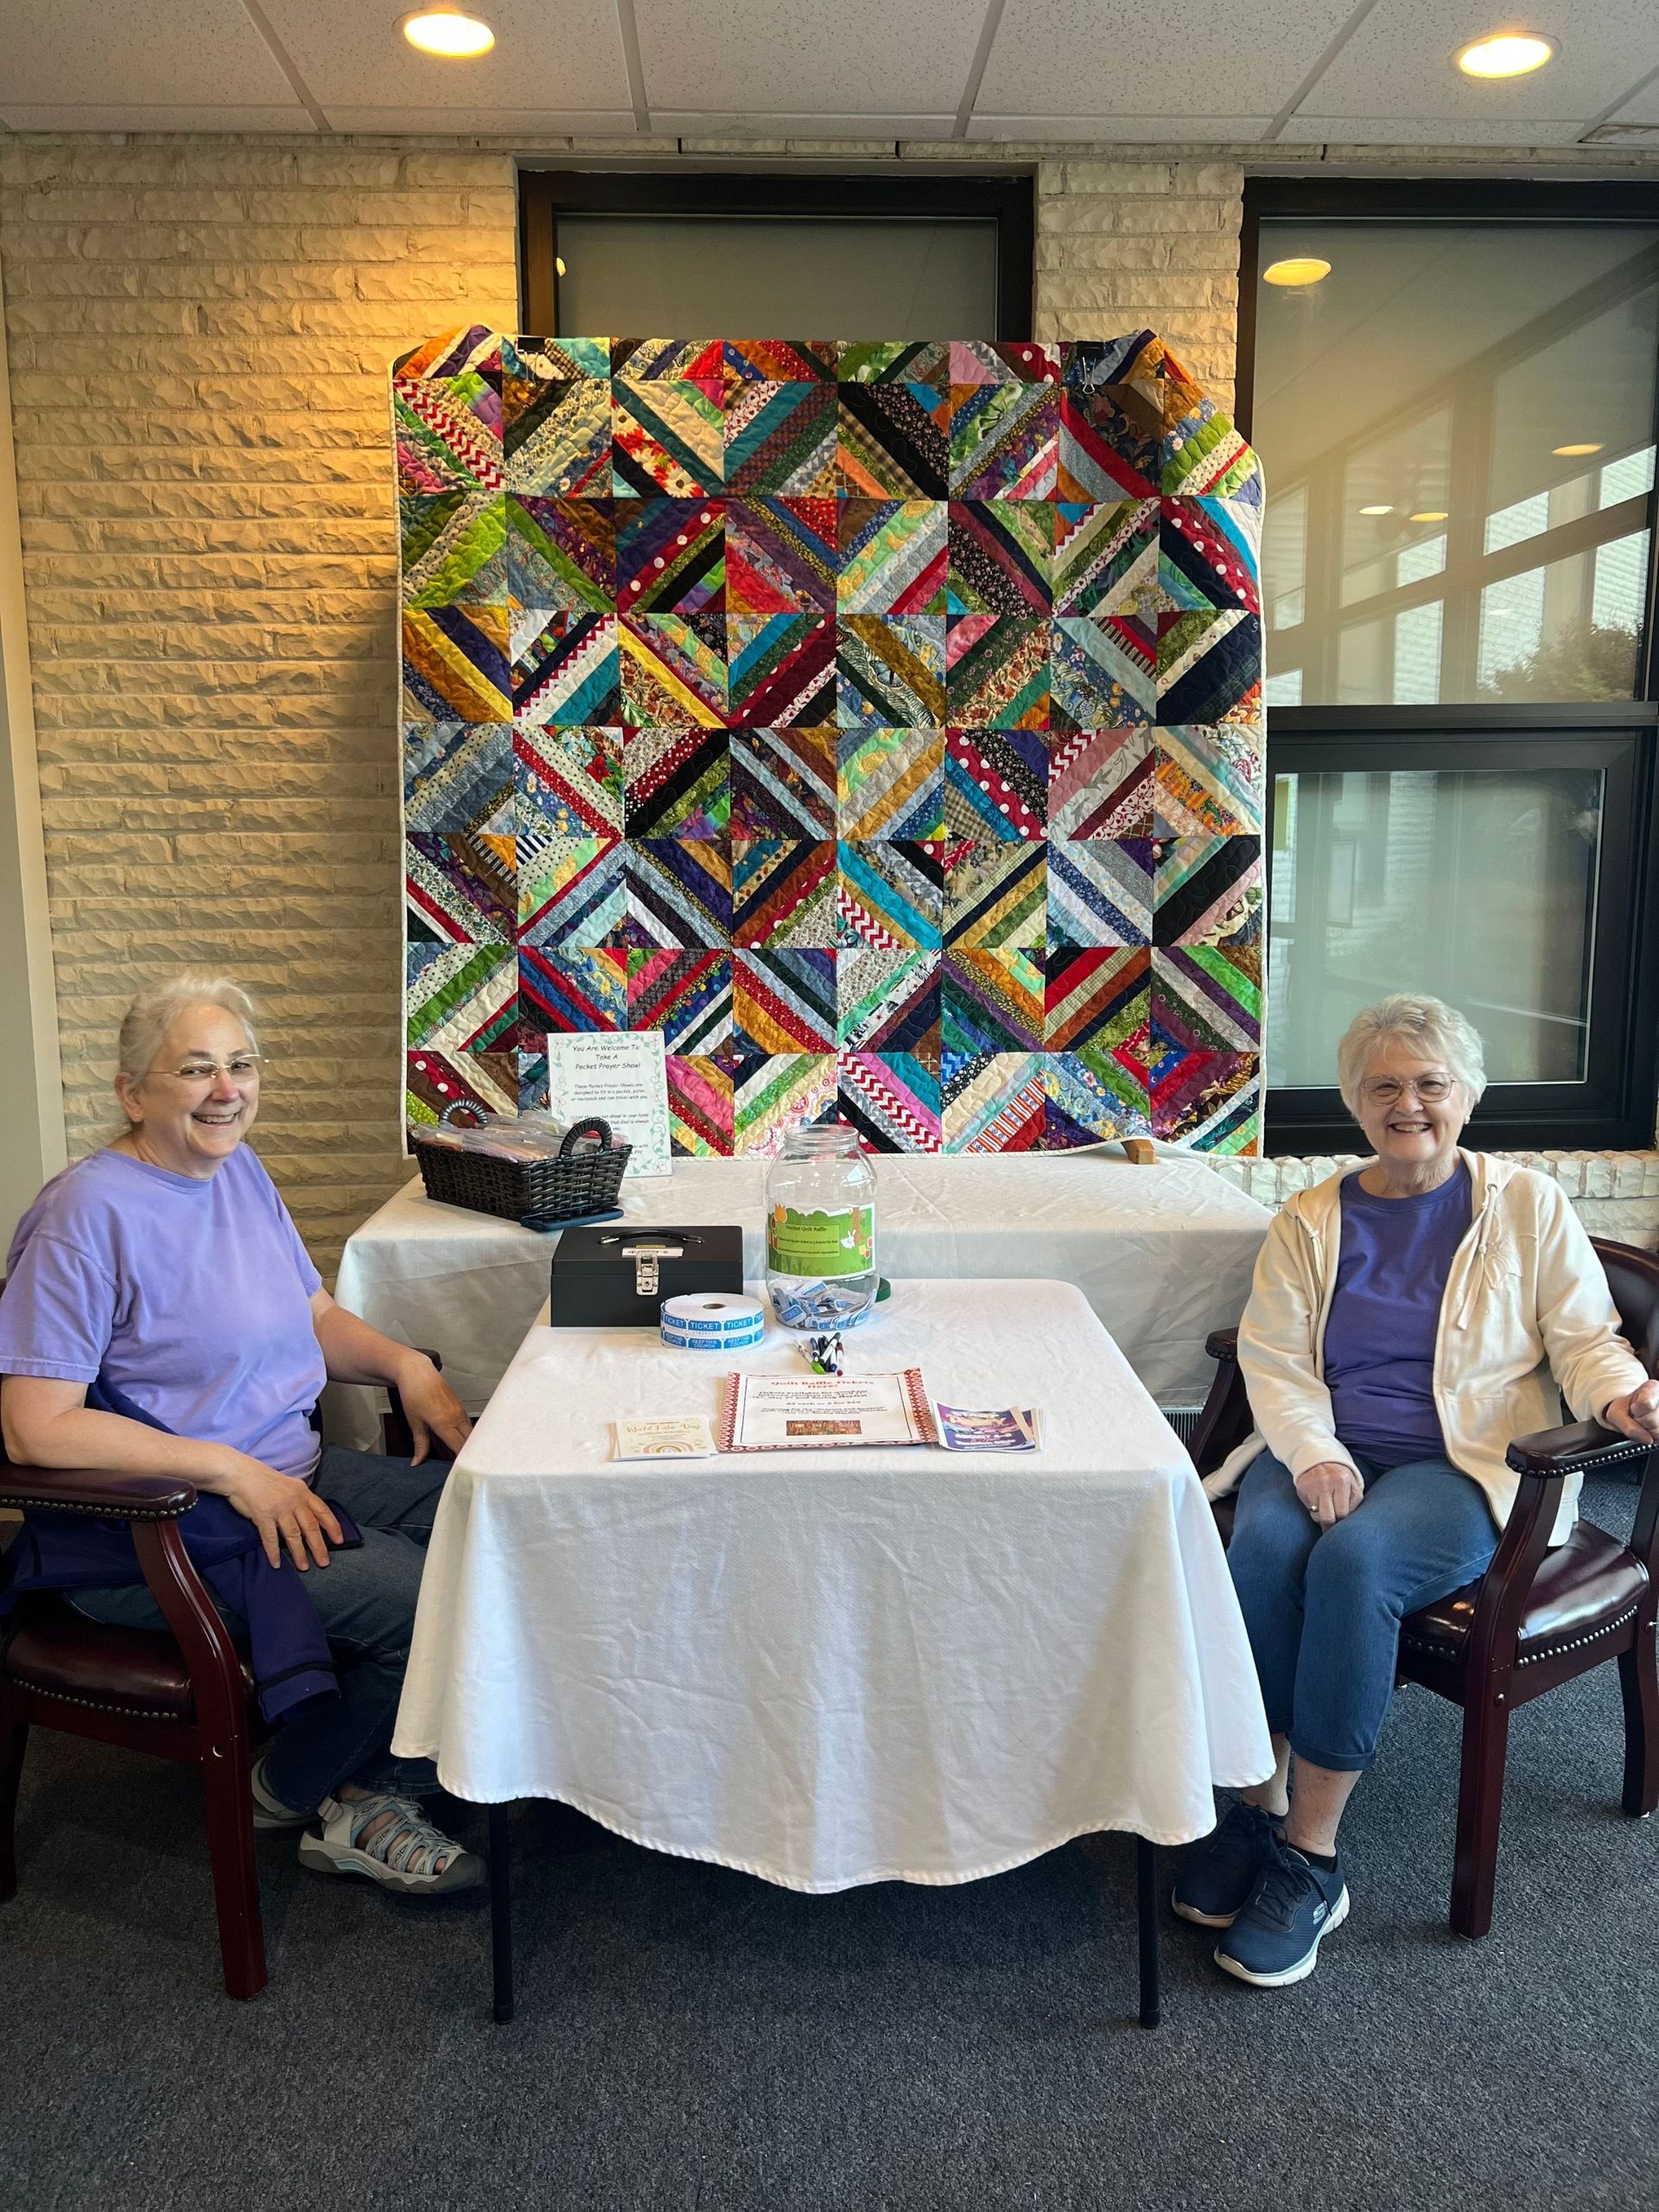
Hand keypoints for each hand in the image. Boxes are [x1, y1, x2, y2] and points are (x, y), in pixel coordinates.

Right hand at [217, 1454, 342, 1570]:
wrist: (241, 1474)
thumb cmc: (264, 1480)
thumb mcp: (289, 1485)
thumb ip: (300, 1499)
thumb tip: (310, 1515)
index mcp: (302, 1492)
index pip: (322, 1510)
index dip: (332, 1526)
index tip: (339, 1540)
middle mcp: (293, 1501)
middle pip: (310, 1526)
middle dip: (319, 1546)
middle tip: (324, 1562)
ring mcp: (278, 1509)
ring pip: (293, 1534)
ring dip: (299, 1553)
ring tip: (303, 1567)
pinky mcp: (262, 1516)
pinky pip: (270, 1538)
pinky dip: (273, 1552)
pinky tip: (276, 1563)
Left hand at [391, 1353, 471, 1465]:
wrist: (416, 1372)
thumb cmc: (413, 1394)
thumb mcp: (414, 1422)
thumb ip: (420, 1444)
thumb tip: (417, 1462)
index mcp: (445, 1423)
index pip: (460, 1448)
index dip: (462, 1461)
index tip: (462, 1472)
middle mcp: (457, 1417)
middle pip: (470, 1442)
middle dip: (469, 1456)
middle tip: (466, 1469)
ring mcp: (460, 1411)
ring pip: (471, 1434)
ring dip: (469, 1446)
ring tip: (464, 1458)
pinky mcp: (459, 1406)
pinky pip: (468, 1425)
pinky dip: (466, 1435)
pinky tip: (460, 1442)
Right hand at [1294, 1459, 1362, 1528]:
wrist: (1319, 1459)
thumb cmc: (1340, 1477)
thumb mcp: (1353, 1485)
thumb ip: (1354, 1503)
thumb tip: (1346, 1523)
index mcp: (1342, 1481)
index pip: (1342, 1513)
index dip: (1342, 1524)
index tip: (1341, 1529)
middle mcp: (1325, 1483)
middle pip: (1327, 1518)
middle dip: (1329, 1529)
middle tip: (1330, 1533)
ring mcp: (1311, 1485)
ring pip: (1316, 1516)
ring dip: (1321, 1518)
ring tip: (1325, 1512)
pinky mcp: (1301, 1488)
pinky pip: (1308, 1508)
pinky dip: (1313, 1509)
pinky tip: (1317, 1502)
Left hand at [1603, 1379, 1658, 1445]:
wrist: (1630, 1412)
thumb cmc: (1625, 1409)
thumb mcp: (1616, 1412)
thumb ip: (1627, 1426)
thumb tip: (1648, 1439)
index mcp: (1652, 1388)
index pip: (1646, 1403)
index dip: (1636, 1410)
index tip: (1633, 1408)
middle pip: (1651, 1421)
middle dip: (1639, 1422)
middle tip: (1637, 1416)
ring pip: (1657, 1431)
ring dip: (1645, 1430)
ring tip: (1643, 1421)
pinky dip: (1651, 1436)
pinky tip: (1648, 1427)